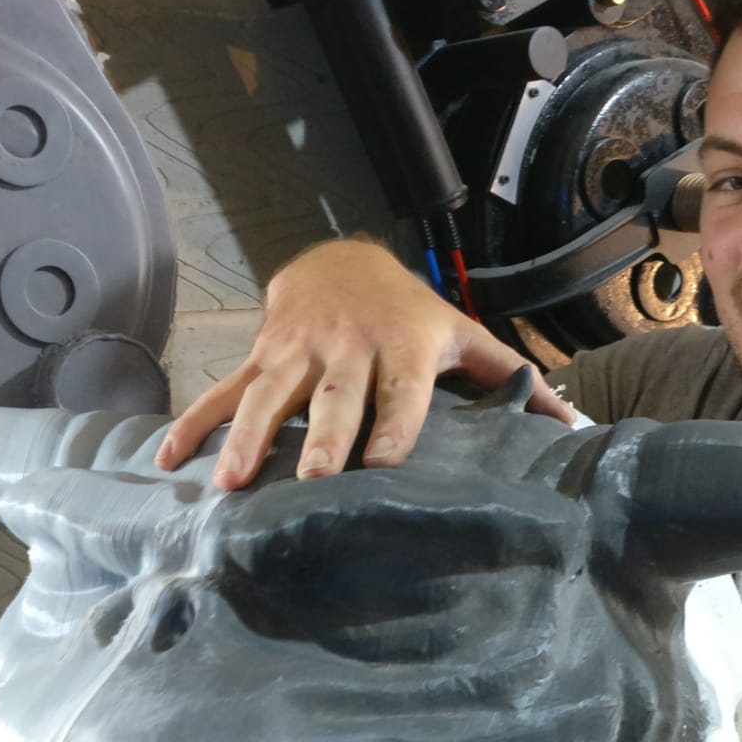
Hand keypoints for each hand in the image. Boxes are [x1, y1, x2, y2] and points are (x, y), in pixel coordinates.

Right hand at [156, 238, 573, 488]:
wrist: (342, 258)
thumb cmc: (412, 312)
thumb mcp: (462, 335)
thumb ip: (512, 380)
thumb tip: (573, 426)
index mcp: (403, 351)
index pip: (402, 395)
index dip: (394, 428)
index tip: (383, 468)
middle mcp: (348, 350)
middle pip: (334, 398)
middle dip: (321, 438)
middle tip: (311, 480)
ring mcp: (297, 351)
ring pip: (268, 396)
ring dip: (245, 438)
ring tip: (227, 483)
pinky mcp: (260, 354)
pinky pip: (223, 390)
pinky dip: (194, 423)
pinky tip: (168, 461)